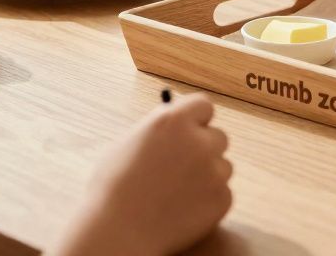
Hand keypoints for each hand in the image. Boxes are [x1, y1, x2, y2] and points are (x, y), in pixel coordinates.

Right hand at [56, 95, 232, 255]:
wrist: (117, 232)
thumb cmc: (113, 189)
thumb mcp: (129, 144)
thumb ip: (159, 130)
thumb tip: (177, 123)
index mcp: (173, 121)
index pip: (204, 105)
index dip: (197, 118)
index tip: (192, 129)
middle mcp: (198, 141)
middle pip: (218, 136)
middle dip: (204, 148)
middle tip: (183, 167)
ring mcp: (214, 170)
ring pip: (222, 166)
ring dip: (207, 176)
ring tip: (175, 193)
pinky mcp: (222, 198)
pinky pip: (222, 193)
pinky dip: (208, 201)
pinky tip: (182, 209)